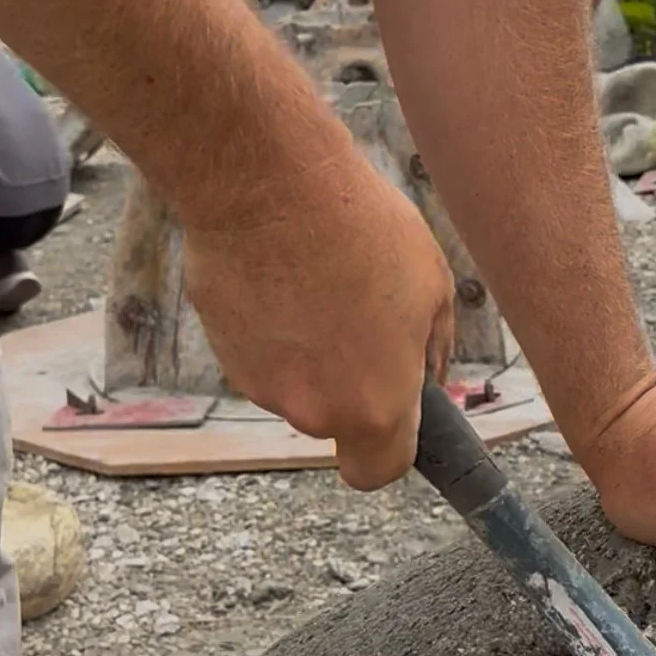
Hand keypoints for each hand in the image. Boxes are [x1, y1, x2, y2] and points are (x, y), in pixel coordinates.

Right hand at [183, 146, 454, 490]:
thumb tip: (424, 376)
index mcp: (373, 405)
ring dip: (311, 348)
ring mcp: (259, 383)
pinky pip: (260, 350)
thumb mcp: (433, 285)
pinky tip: (283, 271)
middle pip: (336, 419)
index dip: (390, 449)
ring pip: (296, 382)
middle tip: (366, 315)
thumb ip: (432, 350)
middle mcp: (311, 409)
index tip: (396, 417)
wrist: (266, 184)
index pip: (379, 471)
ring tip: (323, 279)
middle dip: (352, 382)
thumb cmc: (361, 230)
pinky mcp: (221, 349)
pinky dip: (273, 325)